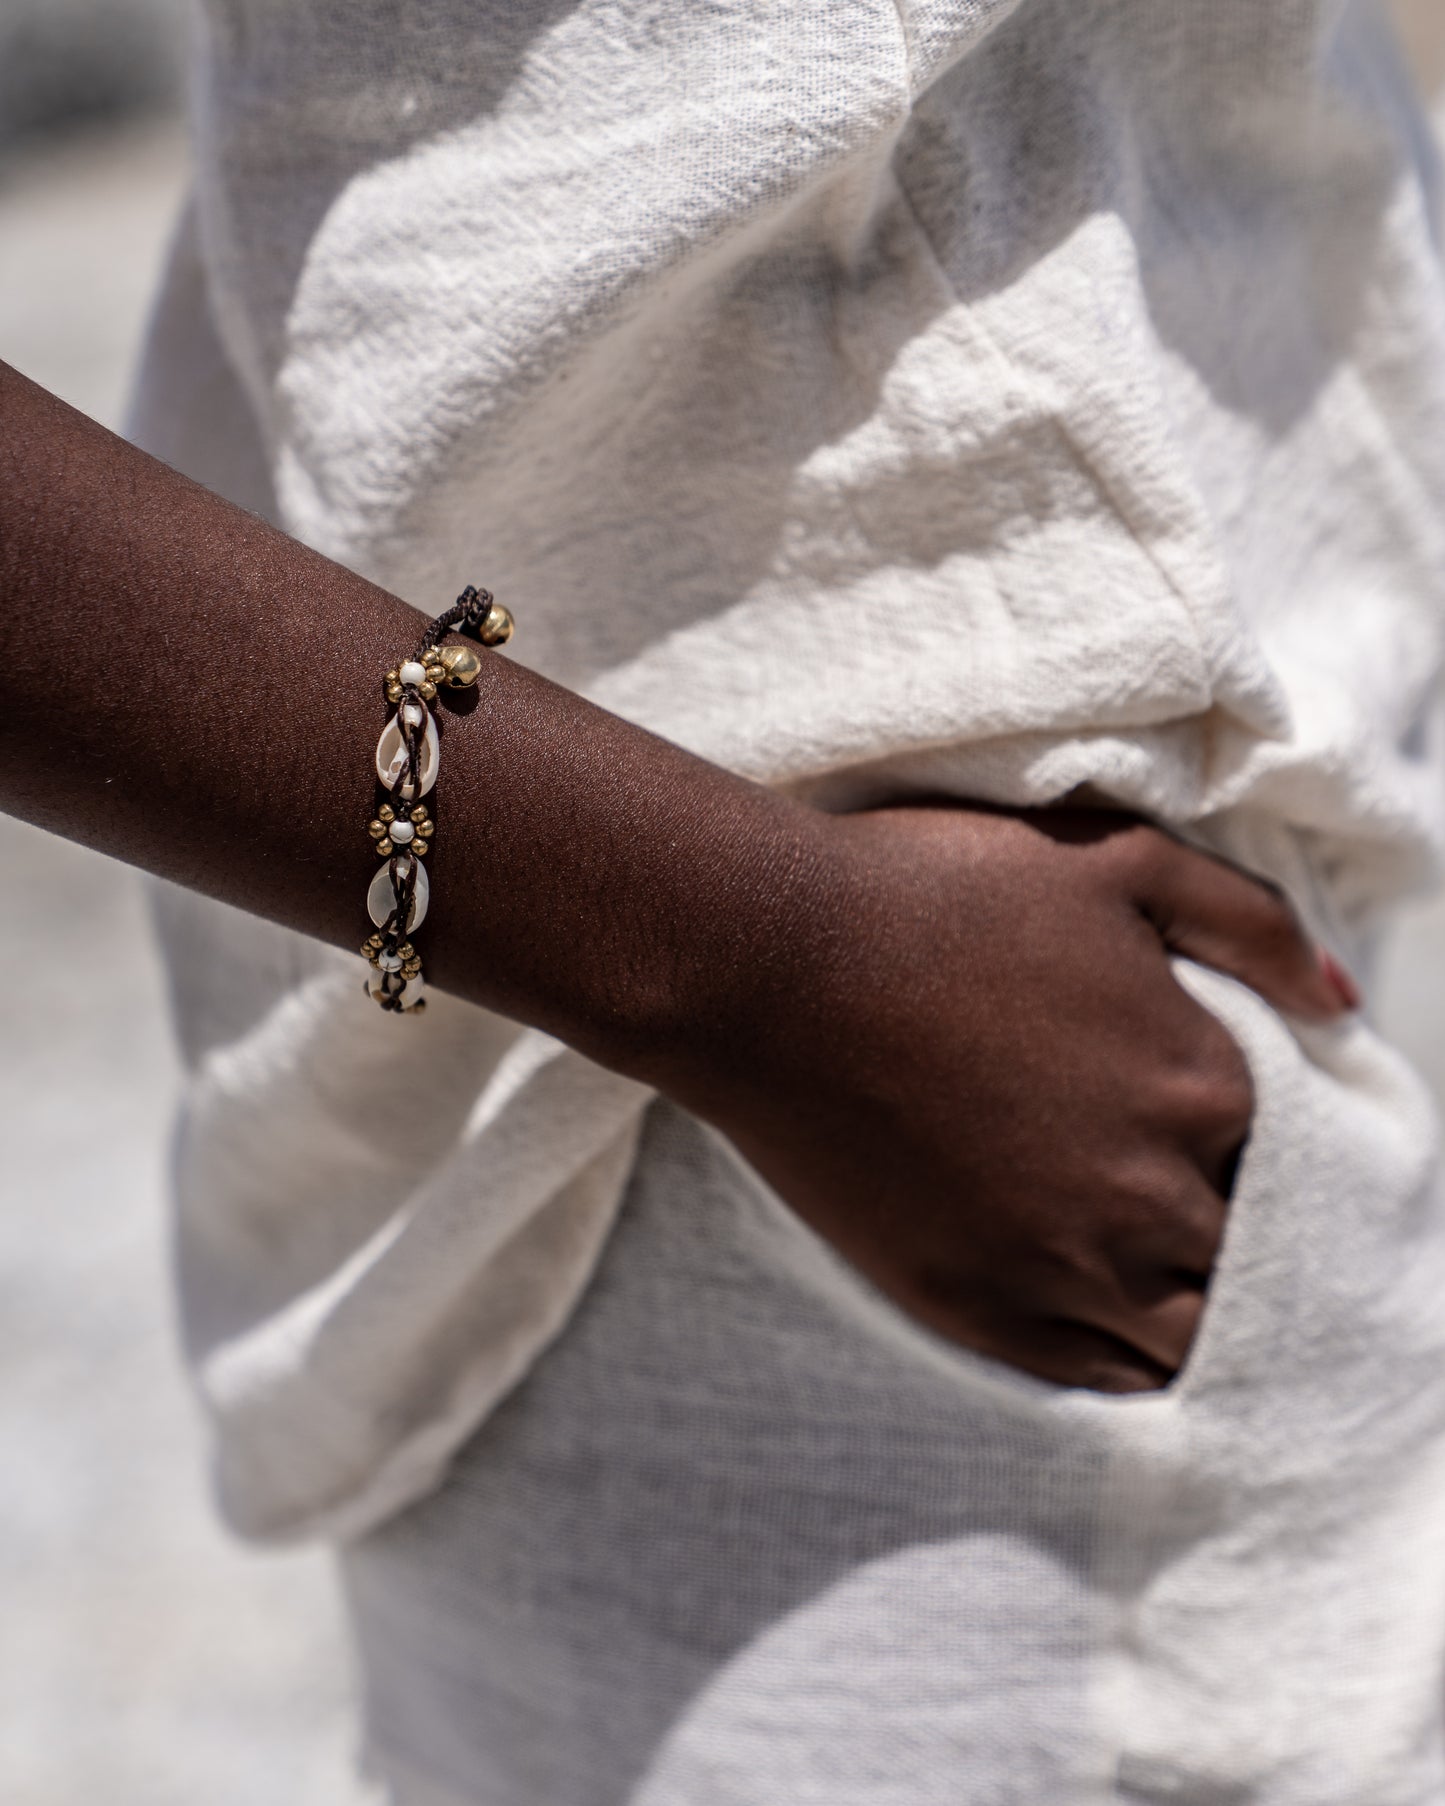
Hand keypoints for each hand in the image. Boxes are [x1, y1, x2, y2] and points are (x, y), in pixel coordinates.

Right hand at [683, 804, 1352, 1392]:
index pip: (1281, 1147)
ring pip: (1186, 1330)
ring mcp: (1063, 1266)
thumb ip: (1251, 923)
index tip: (1181, 1108)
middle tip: (1153, 1179)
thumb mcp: (1112, 858)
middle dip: (1219, 1218)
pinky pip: (1099, 1375)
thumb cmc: (932, 893)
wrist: (769, 961)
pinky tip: (1112, 1327)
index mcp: (1200, 1084)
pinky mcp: (979, 1309)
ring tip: (1143, 1261)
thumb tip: (1344, 1005)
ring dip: (1186, 1301)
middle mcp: (1150, 1194)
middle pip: (1241, 1245)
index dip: (1236, 1130)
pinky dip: (1124, 1359)